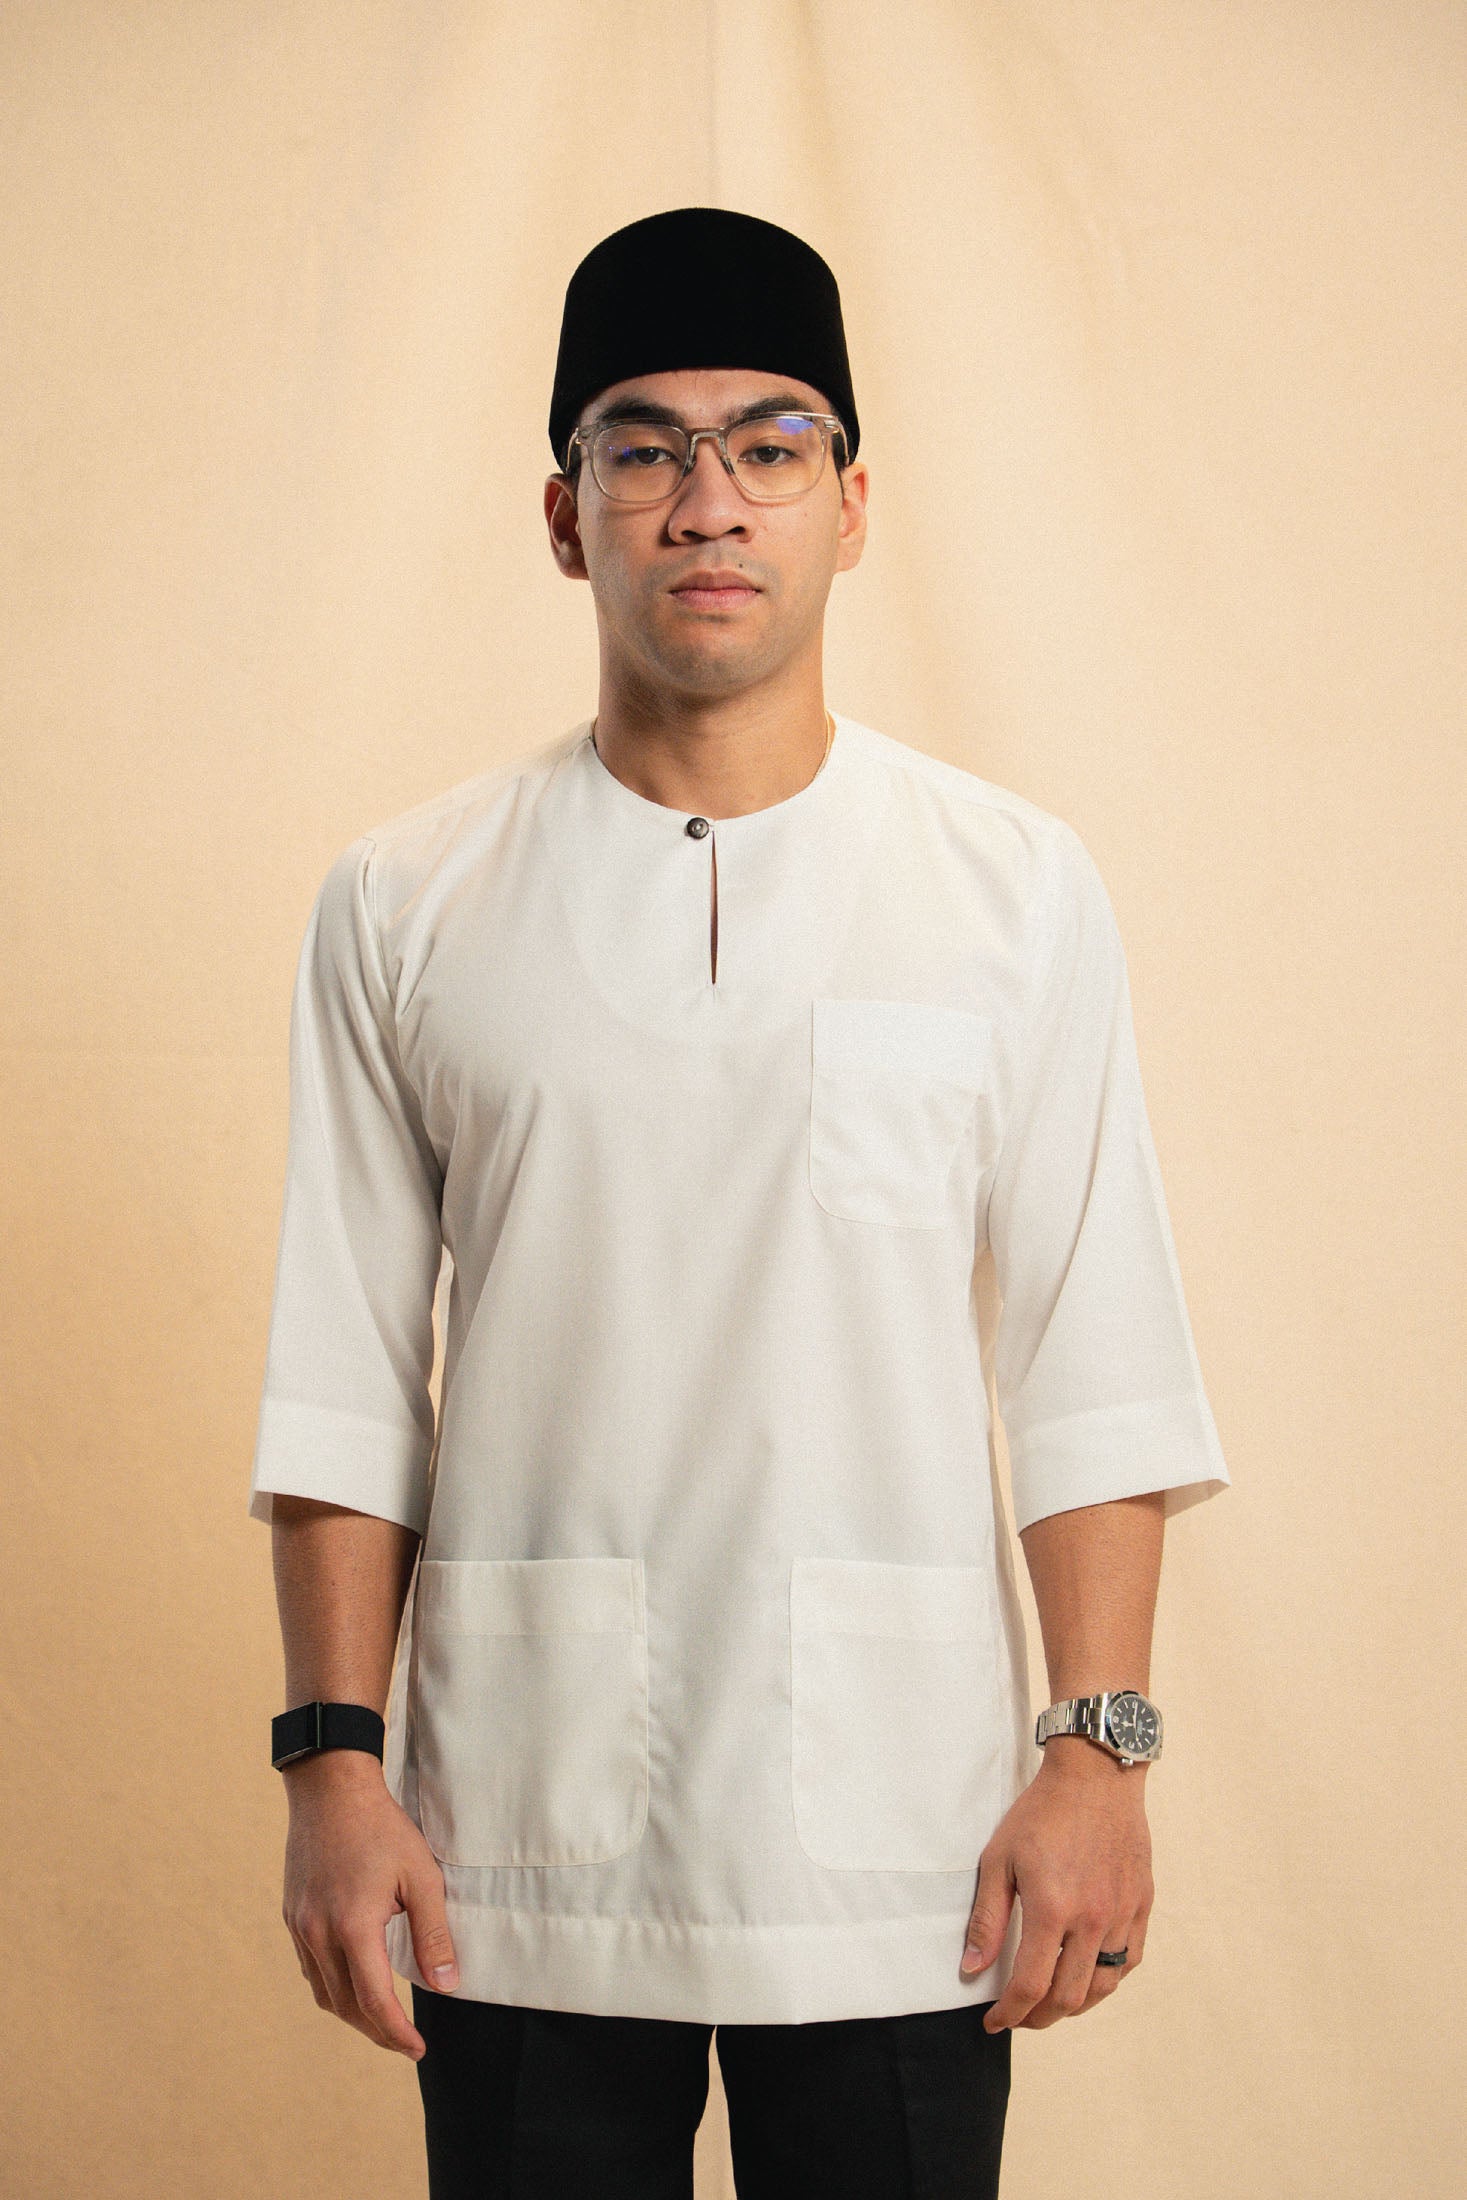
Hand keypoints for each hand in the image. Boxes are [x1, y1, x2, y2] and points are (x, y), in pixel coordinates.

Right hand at [281, 1752, 459, 2060]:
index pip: (373, 2001)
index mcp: (353, 1927)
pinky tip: (354, 1984)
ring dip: (353, 2015)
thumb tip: (446, 1985)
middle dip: (377, 2031)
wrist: (331, 1790)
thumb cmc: (382, 1828)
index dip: (396, 2033)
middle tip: (405, 2042)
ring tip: (383, 2021)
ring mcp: (300, 1926)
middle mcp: (319, 1934)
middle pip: (346, 2006)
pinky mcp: (292, 1916)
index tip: (418, 2049)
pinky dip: (333, 1989)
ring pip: (324, 1993)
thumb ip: (433, 1934)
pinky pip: (311, 1970)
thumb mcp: (421, 1876)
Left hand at [960, 1741, 1153, 2030]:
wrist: (1096, 1775)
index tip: (994, 2022)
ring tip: (1050, 2003)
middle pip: (1069, 1998)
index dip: (1010, 2013)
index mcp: (1053, 1909)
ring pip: (1102, 1986)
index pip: (1031, 1986)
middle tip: (1019, 2015)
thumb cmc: (1042, 1813)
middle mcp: (1093, 1919)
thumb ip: (987, 1920)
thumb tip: (973, 1969)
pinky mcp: (1141, 1905)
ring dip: (1074, 2005)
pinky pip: (1128, 1961)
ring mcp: (1122, 1914)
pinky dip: (1106, 1979)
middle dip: (1039, 2017)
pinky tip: (1087, 1975)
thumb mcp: (999, 1859)